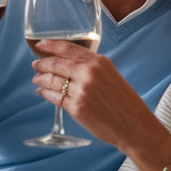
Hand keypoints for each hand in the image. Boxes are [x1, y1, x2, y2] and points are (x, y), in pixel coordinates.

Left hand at [30, 40, 170, 156]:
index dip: (50, 45)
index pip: (68, 48)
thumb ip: (91, 68)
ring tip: (37, 79)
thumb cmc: (124, 102)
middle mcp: (89, 73)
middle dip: (42, 64)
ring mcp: (81, 90)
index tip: (40, 45)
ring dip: (41, 79)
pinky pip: (55, 97)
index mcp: (99, 62)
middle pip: (56, 64)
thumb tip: (68, 65)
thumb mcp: (111, 76)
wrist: (134, 126)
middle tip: (35, 64)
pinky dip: (46, 93)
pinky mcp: (76, 108)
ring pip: (53, 80)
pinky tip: (42, 91)